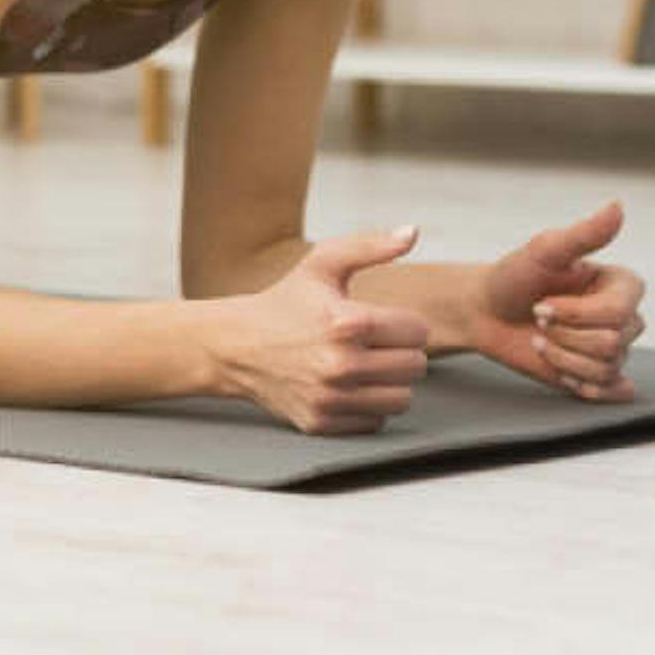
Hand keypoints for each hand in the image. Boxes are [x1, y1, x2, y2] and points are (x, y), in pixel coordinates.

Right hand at [213, 225, 432, 435]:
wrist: (236, 345)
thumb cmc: (285, 302)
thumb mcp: (322, 264)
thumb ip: (371, 246)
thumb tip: (413, 232)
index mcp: (347, 323)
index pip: (418, 332)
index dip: (407, 324)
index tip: (386, 321)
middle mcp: (340, 364)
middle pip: (415, 367)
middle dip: (403, 352)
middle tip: (379, 344)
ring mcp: (330, 398)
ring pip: (401, 398)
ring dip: (391, 382)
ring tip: (370, 365)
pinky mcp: (322, 422)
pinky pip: (376, 421)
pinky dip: (369, 405)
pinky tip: (350, 385)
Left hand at [466, 200, 647, 401]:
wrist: (487, 311)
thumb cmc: (515, 276)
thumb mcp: (544, 251)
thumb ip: (584, 234)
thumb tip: (617, 206)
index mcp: (621, 285)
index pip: (618, 312)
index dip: (575, 314)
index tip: (542, 303)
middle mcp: (625, 317)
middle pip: (612, 343)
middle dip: (563, 335)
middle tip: (538, 320)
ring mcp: (613, 348)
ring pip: (604, 368)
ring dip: (561, 357)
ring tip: (540, 340)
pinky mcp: (598, 375)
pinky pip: (607, 390)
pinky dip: (580, 383)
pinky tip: (560, 369)